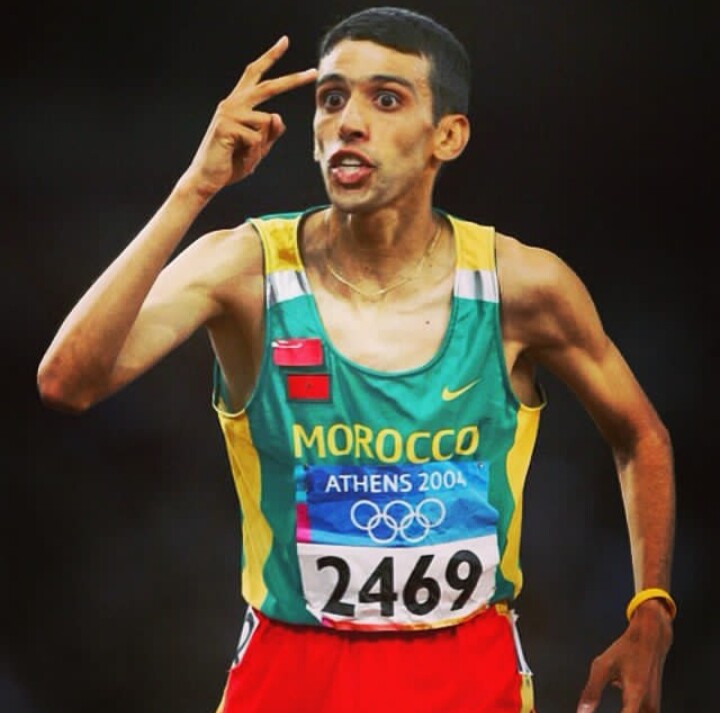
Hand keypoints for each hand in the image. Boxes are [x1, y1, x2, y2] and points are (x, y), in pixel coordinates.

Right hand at [183, 35, 316, 197]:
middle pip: (268, 87)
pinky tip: (239, 158)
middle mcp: (232, 103)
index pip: (256, 74)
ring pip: (265, 123)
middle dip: (292, 80)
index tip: (285, 41)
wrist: (208, 178)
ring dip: (262, 146)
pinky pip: (256, 139)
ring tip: (245, 156)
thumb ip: (270, 133)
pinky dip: (253, 154)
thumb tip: (278, 116)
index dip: (270, 57)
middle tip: (314, 73)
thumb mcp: (258, 148)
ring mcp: (228, 113)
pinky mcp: (226, 126)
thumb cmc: (232, 162)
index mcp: (239, 103)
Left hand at [576, 603, 672, 711]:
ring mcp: (653, 708)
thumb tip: (581, 712)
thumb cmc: (626, 650)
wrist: (651, 641)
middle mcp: (648, 706)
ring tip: (607, 710)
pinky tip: (620, 712)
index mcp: (635, 694)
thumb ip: (591, 691)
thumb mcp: (603, 666)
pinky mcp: (653, 709)